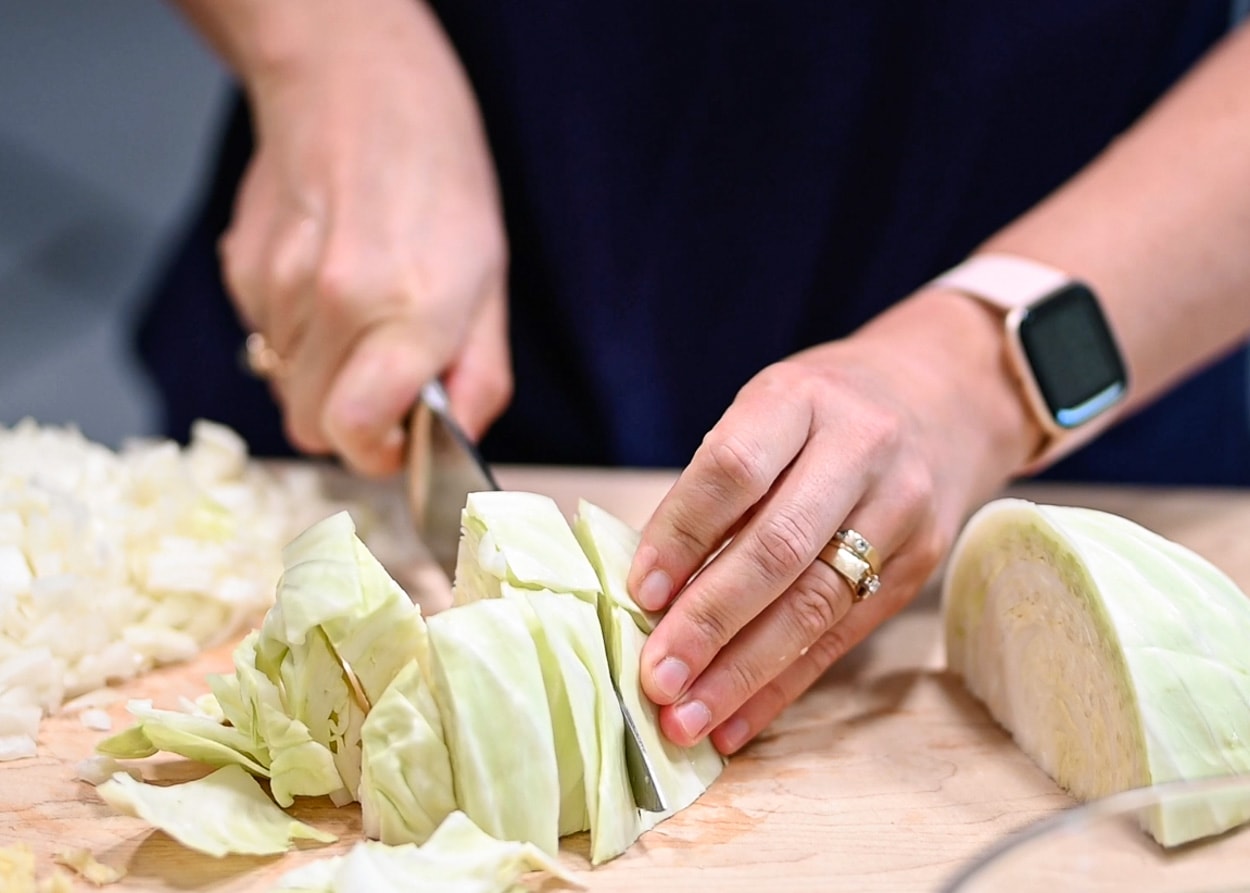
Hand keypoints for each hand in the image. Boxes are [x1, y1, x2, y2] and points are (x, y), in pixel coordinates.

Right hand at [220, 0, 509, 474]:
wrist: (356, 83)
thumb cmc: (441, 179)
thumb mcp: (492, 281)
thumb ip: (480, 375)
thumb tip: (460, 440)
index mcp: (410, 312)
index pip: (352, 431)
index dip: (373, 453)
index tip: (393, 443)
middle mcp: (337, 303)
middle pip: (309, 423)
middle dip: (347, 420)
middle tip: (381, 384)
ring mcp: (279, 284)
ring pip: (282, 381)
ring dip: (320, 370)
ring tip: (359, 309)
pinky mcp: (242, 266)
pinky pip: (263, 335)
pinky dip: (293, 330)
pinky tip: (324, 276)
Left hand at [628, 290, 1043, 753]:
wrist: (943, 395)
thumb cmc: (823, 411)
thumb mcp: (767, 412)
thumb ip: (714, 486)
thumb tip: (650, 591)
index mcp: (800, 400)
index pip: (733, 471)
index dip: (682, 537)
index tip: (637, 594)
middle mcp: (859, 449)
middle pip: (780, 548)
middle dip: (710, 622)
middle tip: (657, 678)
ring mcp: (900, 509)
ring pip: (816, 604)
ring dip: (743, 673)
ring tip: (688, 720)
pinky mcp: (921, 561)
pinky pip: (843, 635)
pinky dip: (783, 685)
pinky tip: (737, 722)